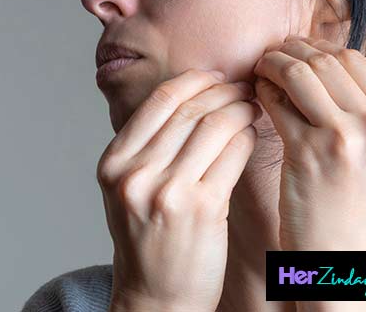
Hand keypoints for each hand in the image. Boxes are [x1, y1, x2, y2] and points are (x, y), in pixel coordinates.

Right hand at [96, 68, 260, 311]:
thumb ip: (147, 145)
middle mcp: (135, 174)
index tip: (216, 76)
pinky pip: (233, 153)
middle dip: (223, 90)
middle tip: (243, 86)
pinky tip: (251, 133)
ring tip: (251, 105)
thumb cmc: (146, 239)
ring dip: (240, 108)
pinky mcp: (202, 208)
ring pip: (214, 125)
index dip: (194, 80)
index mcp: (114, 162)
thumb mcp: (128, 188)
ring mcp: (167, 191)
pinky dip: (247, 136)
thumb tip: (192, 96)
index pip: (159, 100)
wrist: (155, 298)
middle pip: (190, 108)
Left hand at [253, 36, 365, 251]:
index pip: (353, 58)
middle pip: (325, 60)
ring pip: (299, 73)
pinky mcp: (307, 153)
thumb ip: (359, 108)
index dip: (318, 46)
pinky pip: (276, 104)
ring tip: (259, 67)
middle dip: (291, 49)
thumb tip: (319, 63)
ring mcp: (343, 138)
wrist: (347, 262)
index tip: (297, 48)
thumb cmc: (356, 206)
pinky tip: (256, 93)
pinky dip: (262, 91)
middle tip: (272, 52)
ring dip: (272, 64)